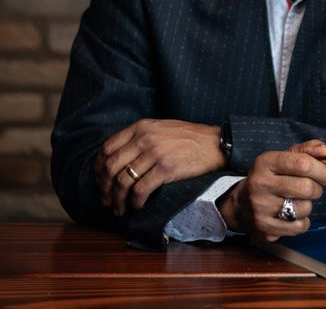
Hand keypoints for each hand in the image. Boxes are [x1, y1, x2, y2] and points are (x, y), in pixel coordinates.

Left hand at [95, 119, 225, 215]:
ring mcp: (155, 153)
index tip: (100, 181)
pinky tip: (137, 206)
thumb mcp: (161, 128)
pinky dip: (135, 202)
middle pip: (111, 167)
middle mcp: (145, 138)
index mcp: (141, 127)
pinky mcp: (166, 169)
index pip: (107, 148)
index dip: (99, 168)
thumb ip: (140, 137)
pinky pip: (141, 190)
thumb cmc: (189, 137)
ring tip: (119, 208)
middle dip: (104, 188)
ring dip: (117, 199)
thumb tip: (118, 158)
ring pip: (123, 181)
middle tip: (106, 199)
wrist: (215, 143)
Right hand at [219, 140, 325, 241]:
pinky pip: (299, 227)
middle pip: (307, 187)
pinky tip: (292, 215)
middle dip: (317, 188)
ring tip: (297, 200)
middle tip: (314, 188)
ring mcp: (260, 208)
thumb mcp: (285, 157)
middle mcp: (260, 184)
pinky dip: (302, 221)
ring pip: (305, 208)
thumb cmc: (270, 177)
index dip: (322, 170)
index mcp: (266, 162)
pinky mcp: (265, 228)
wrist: (241, 203)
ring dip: (308, 205)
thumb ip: (310, 151)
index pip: (303, 163)